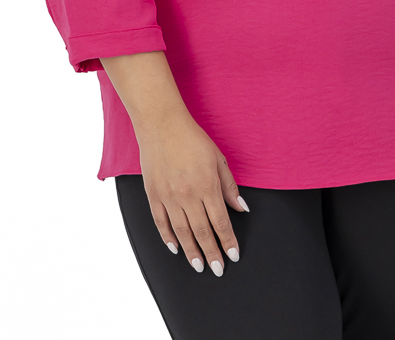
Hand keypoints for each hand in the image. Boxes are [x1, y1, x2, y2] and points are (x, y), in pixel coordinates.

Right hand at [137, 108, 248, 275]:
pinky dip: (168, 238)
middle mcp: (188, 195)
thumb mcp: (218, 158)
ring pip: (182, 232)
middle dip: (212, 253)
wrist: (161, 124)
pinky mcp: (153, 195)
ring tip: (199, 266)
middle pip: (202, 232)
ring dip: (191, 251)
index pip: (221, 222)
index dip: (228, 241)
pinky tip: (175, 248)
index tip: (233, 255)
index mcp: (207, 185)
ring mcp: (169, 196)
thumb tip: (241, 207)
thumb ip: (229, 186)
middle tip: (218, 269)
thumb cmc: (192, 138)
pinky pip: (161, 223)